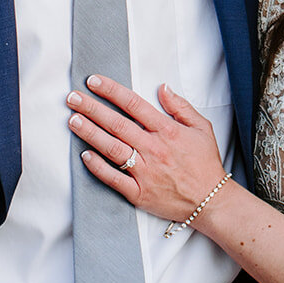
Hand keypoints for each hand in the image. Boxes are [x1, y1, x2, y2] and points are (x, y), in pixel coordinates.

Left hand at [66, 76, 226, 222]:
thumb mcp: (202, 128)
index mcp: (168, 130)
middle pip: (117, 124)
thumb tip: (163, 87)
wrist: (211, 200)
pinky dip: (97, 167)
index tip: (94, 81)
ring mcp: (144, 171)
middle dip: (92, 108)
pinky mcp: (139, 193)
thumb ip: (181, 107)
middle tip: (73, 98)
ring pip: (111, 148)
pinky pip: (113, 178)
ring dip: (90, 133)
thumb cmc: (205, 164)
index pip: (134, 104)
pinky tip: (84, 155)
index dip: (112, 91)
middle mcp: (153, 148)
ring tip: (73, 120)